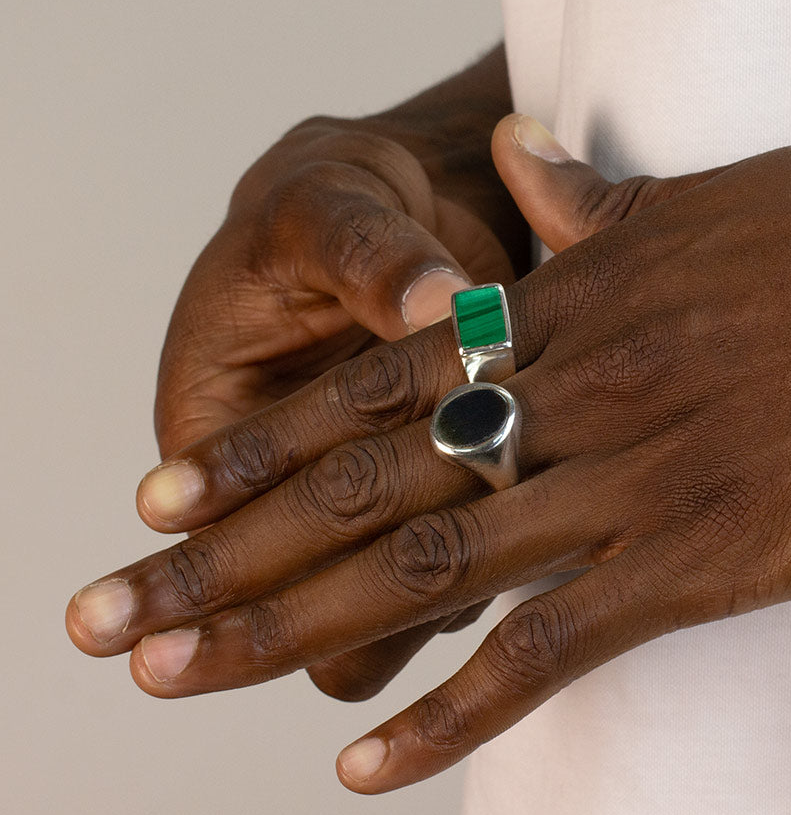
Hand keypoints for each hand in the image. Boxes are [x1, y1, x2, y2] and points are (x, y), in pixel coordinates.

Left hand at [68, 115, 790, 793]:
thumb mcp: (708, 202)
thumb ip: (594, 204)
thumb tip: (525, 159)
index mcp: (573, 301)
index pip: (376, 383)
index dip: (261, 445)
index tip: (168, 495)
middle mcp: (576, 386)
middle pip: (362, 484)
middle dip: (224, 554)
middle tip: (111, 613)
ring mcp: (636, 473)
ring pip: (424, 566)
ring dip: (287, 633)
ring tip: (180, 683)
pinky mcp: (709, 553)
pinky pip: (550, 649)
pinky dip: (454, 714)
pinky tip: (369, 766)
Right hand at [143, 46, 521, 695]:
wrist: (389, 200)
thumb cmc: (331, 204)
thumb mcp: (328, 214)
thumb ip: (372, 259)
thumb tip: (433, 301)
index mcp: (215, 418)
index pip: (221, 535)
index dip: (256, 569)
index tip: (318, 582)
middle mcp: (286, 481)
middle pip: (303, 591)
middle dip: (346, 613)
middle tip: (406, 614)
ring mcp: (368, 492)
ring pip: (388, 587)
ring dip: (436, 586)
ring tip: (503, 545)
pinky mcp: (439, 481)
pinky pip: (460, 541)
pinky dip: (493, 540)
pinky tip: (550, 518)